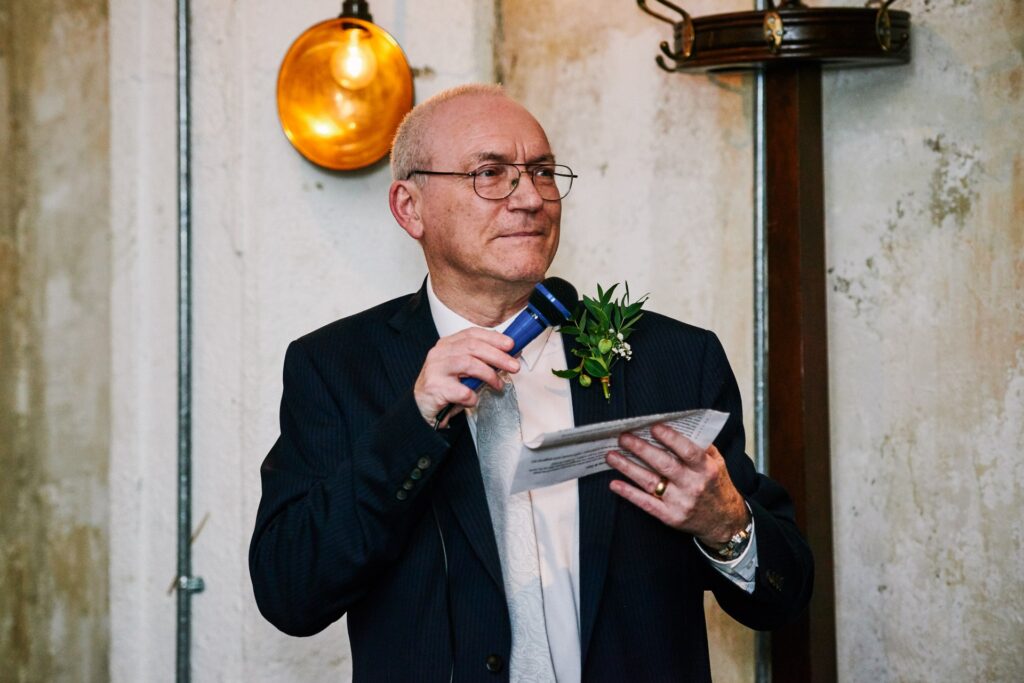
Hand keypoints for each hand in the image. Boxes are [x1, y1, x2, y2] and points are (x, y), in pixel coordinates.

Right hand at [414, 328, 519, 426]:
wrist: (422, 407)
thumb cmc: (446, 386)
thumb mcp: (464, 369)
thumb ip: (482, 360)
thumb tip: (509, 355)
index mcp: (447, 344)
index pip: (472, 334)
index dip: (494, 338)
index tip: (510, 345)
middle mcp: (440, 353)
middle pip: (473, 347)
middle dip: (498, 356)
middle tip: (513, 366)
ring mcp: (436, 369)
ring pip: (469, 364)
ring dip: (489, 375)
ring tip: (498, 385)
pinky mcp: (435, 387)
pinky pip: (462, 391)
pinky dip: (473, 397)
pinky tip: (473, 399)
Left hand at [606, 424, 748, 547]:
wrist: (724, 521)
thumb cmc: (716, 486)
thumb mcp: (717, 463)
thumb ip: (700, 446)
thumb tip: (676, 425)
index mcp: (707, 469)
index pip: (688, 451)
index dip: (670, 439)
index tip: (653, 427)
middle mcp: (694, 486)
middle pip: (664, 465)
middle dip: (641, 449)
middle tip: (623, 437)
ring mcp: (681, 502)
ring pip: (651, 482)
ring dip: (628, 468)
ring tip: (611, 456)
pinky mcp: (670, 516)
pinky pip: (646, 503)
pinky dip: (629, 493)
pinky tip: (615, 484)